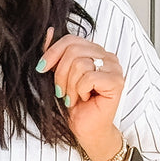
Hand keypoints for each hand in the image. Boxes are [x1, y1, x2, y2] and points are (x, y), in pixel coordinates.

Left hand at [37, 29, 125, 157]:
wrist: (86, 129)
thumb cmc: (74, 104)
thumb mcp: (59, 75)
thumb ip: (55, 54)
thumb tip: (48, 31)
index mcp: (95, 51)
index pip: (70, 39)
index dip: (53, 53)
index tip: (42, 69)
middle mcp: (107, 56)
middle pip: (73, 50)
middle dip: (61, 74)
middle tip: (62, 91)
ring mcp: (114, 68)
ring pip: (80, 64)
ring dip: (70, 86)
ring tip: (75, 97)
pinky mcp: (117, 81)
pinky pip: (88, 78)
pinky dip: (80, 91)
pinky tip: (85, 99)